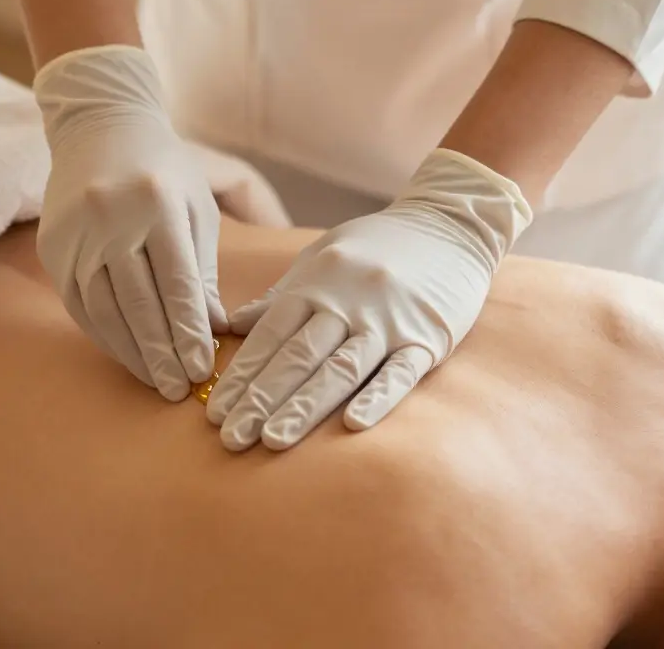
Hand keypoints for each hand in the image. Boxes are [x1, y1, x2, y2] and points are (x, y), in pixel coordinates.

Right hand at [34, 45, 227, 399]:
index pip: (176, 282)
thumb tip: (212, 329)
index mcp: (157, 203)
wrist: (99, 126)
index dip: (189, 331)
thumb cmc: (163, 169)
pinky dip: (102, 333)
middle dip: (161, 352)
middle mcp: (111, 217)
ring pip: (103, 308)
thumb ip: (203, 269)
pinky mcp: (52, 245)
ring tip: (154, 381)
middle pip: (138, 302)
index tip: (202, 367)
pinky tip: (123, 354)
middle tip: (178, 389)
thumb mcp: (196, 207)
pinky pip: (77, 302)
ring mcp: (75, 231)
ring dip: (130, 351)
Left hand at [206, 149, 532, 450]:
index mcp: (316, 284)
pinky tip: (353, 425)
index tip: (213, 412)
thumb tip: (231, 327)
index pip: (269, 338)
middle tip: (231, 438)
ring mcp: (388, 322)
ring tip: (272, 441)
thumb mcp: (319, 258)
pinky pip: (401, 372)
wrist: (451, 223)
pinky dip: (378, 398)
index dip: (241, 377)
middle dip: (260, 400)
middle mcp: (347, 303)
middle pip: (297, 358)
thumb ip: (278, 297)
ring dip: (304, 407)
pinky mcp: (428, 338)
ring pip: (341, 370)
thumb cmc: (376, 245)